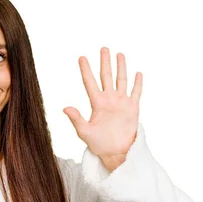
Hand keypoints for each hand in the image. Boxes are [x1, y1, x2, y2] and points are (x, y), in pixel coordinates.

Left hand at [64, 47, 141, 169]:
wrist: (116, 153)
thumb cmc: (98, 144)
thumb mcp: (84, 132)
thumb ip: (76, 119)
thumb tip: (65, 107)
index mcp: (97, 103)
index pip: (90, 82)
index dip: (86, 70)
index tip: (81, 57)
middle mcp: (109, 100)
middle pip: (106, 76)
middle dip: (105, 62)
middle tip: (103, 48)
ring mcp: (121, 103)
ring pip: (121, 80)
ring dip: (121, 68)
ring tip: (119, 54)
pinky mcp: (132, 108)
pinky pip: (136, 93)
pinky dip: (137, 83)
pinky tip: (138, 73)